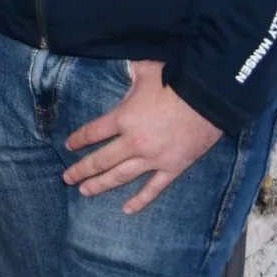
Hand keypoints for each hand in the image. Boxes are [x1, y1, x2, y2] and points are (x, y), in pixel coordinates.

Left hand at [64, 61, 221, 212]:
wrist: (209, 99)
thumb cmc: (175, 81)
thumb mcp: (144, 71)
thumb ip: (128, 72)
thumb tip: (122, 66)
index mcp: (123, 118)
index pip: (92, 133)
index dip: (78, 140)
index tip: (69, 146)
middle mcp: (133, 142)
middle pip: (100, 160)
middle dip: (81, 170)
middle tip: (67, 178)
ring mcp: (153, 158)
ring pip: (121, 176)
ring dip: (100, 185)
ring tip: (84, 191)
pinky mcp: (173, 168)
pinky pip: (154, 189)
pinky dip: (140, 200)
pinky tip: (127, 209)